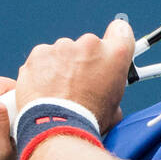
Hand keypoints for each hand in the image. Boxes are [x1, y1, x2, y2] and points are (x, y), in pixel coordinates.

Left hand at [14, 20, 134, 133]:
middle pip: (88, 46)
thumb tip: (106, 91)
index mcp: (115, 55)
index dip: (115, 38)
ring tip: (59, 92)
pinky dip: (42, 72)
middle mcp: (90, 45)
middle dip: (84, 62)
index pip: (121, 30)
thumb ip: (112, 87)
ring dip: (62, 67)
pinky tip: (45, 91)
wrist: (58, 130)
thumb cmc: (88, 121)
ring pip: (63, 53)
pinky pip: (42, 59)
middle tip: (80, 85)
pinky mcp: (39, 54)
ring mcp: (62, 47)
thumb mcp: (114, 107)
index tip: (109, 47)